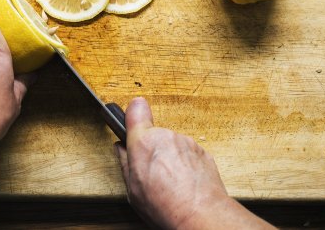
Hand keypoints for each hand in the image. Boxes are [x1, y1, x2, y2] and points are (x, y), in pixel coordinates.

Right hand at [115, 97, 272, 229]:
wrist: (200, 215)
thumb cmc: (166, 206)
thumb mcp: (133, 190)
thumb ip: (125, 163)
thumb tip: (121, 149)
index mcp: (144, 142)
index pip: (136, 109)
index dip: (134, 113)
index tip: (132, 119)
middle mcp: (166, 136)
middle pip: (155, 134)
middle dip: (152, 149)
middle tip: (151, 172)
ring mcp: (187, 142)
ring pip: (172, 145)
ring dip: (170, 158)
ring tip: (170, 182)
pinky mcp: (202, 151)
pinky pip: (188, 154)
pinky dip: (185, 165)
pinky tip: (183, 183)